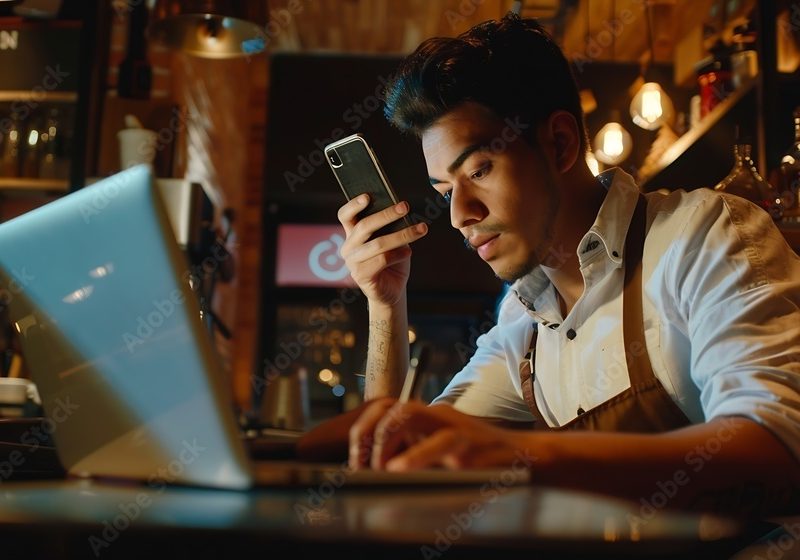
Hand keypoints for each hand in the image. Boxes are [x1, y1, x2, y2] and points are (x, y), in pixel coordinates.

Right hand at [337, 195, 426, 307]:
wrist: (392, 289)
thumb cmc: (392, 260)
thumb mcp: (392, 239)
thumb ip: (390, 226)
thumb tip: (400, 209)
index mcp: (351, 234)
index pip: (345, 216)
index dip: (354, 205)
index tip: (368, 196)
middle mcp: (348, 247)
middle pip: (364, 226)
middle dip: (386, 214)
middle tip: (405, 206)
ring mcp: (352, 263)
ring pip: (377, 244)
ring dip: (402, 235)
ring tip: (421, 229)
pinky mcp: (361, 276)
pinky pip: (381, 260)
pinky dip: (398, 255)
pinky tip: (409, 252)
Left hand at [349, 400, 535, 470]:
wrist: (524, 458)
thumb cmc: (478, 459)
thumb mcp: (440, 451)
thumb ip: (411, 453)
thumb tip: (373, 471)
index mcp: (425, 417)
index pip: (382, 408)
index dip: (362, 432)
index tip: (356, 462)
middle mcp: (436, 416)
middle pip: (389, 407)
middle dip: (368, 435)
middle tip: (361, 466)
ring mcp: (452, 427)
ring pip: (409, 415)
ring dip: (385, 441)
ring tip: (379, 467)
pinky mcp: (469, 446)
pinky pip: (438, 445)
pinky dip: (414, 457)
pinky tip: (400, 470)